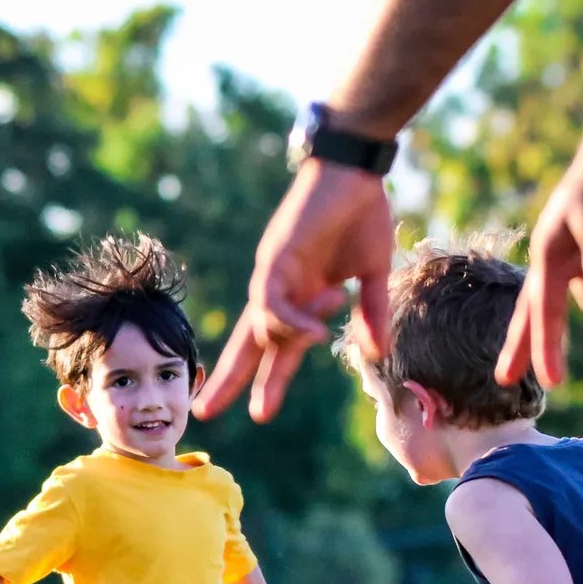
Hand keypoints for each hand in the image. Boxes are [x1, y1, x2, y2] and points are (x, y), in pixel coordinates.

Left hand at [194, 163, 393, 422]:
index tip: (254, 412)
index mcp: (296, 298)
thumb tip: (377, 352)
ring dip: (290, 339)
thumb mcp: (373, 274)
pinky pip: (272, 300)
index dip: (261, 378)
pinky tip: (312, 330)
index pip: (271, 347)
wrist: (356, 170)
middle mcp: (277, 291)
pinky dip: (289, 320)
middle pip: (247, 343)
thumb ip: (371, 313)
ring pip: (263, 325)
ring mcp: (273, 274)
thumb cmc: (362, 215)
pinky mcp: (276, 257)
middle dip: (228, 379)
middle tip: (205, 412)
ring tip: (314, 336)